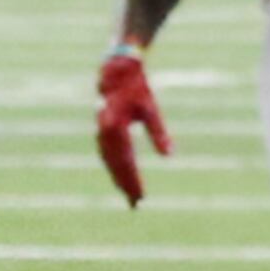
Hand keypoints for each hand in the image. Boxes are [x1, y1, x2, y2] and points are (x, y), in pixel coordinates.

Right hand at [94, 45, 168, 204]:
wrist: (117, 67)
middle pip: (115, 165)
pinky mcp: (102, 128)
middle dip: (125, 184)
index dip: (133, 180)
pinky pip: (107, 153)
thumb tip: (169, 156)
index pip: (126, 161)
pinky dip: (114, 166)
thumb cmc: (137, 86)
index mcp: (116, 126)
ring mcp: (100, 130)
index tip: (140, 196)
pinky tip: (121, 175)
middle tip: (135, 203)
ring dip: (118, 177)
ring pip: (109, 160)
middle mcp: (104, 130)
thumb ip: (158, 133)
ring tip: (129, 193)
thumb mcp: (151, 109)